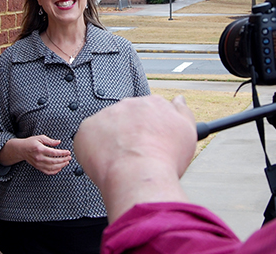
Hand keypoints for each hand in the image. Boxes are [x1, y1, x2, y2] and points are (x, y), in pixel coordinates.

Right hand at [0, 135, 71, 174]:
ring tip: (66, 162)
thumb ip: (50, 141)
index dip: (62, 153)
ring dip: (60, 166)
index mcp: (40, 149)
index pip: (53, 153)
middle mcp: (38, 157)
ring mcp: (37, 163)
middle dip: (63, 160)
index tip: (68, 152)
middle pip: (53, 161)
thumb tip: (59, 142)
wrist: (21, 149)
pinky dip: (54, 171)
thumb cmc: (31, 142)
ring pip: (51, 167)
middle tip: (69, 158)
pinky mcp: (37, 167)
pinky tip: (59, 168)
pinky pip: (46, 171)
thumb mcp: (40, 138)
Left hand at [74, 95, 196, 222]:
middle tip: (137, 155)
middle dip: (131, 133)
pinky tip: (106, 162)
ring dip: (113, 140)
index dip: (151, 129)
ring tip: (122, 162)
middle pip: (128, 117)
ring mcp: (107, 115)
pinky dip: (94, 149)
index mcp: (154, 103)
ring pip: (108, 127)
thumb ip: (182, 111)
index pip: (150, 110)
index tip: (151, 142)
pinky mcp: (87, 128)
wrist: (139, 176)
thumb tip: (179, 99)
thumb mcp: (187, 132)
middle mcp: (130, 104)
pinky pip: (88, 137)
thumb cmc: (166, 159)